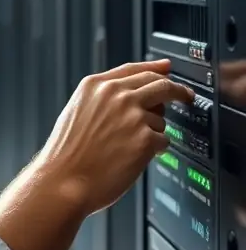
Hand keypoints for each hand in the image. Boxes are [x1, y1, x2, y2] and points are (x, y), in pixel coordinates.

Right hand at [36, 58, 192, 216]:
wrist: (63, 181)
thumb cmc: (66, 153)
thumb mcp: (77, 111)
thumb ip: (103, 98)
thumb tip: (134, 95)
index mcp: (96, 86)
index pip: (134, 69)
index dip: (155, 68)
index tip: (167, 69)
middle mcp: (116, 95)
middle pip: (160, 84)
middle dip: (177, 90)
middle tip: (185, 96)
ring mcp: (133, 115)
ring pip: (161, 118)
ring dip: (154, 131)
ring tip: (130, 147)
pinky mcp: (146, 139)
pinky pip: (164, 140)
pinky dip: (156, 150)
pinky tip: (135, 158)